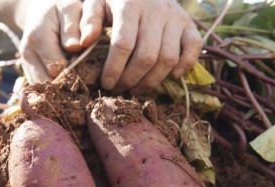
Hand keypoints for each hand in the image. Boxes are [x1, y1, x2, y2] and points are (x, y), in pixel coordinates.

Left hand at [18, 0, 202, 93]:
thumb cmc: (115, 0)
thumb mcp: (97, 4)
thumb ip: (87, 21)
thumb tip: (81, 43)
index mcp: (130, 5)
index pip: (123, 44)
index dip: (114, 69)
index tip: (106, 83)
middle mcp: (156, 11)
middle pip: (146, 56)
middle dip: (131, 79)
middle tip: (119, 89)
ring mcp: (176, 17)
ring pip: (168, 58)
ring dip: (152, 79)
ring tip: (136, 88)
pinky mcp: (189, 24)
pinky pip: (194, 48)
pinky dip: (185, 65)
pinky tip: (171, 76)